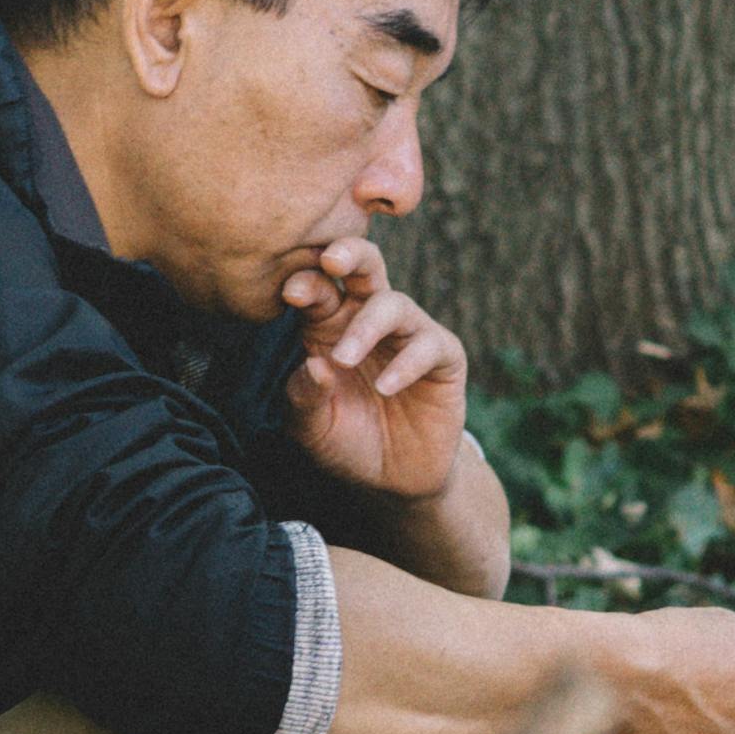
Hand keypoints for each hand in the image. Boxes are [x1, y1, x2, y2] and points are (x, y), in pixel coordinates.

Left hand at [280, 231, 473, 505]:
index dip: (306, 283)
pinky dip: (406, 364)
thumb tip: (313, 365)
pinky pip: (428, 345)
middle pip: (364, 269)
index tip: (291, 293)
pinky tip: (385, 388)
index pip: (319, 290)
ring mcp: (408, 335)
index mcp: (329, 326)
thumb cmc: (346, 442)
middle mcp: (368, 320)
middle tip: (331, 260)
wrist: (394, 479)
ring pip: (394, 304)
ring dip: (367, 326)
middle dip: (350, 254)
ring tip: (344, 360)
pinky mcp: (443, 357)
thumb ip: (305, 399)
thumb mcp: (313, 429)